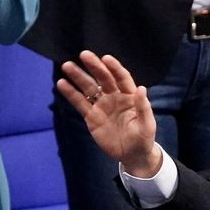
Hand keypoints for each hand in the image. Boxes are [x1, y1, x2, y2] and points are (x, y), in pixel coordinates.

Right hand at [55, 51, 160, 174]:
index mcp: (129, 96)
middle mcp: (114, 96)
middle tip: (83, 55)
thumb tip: (141, 89)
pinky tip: (62, 83)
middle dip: (94, 66)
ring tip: (67, 66)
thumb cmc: (143, 138)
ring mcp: (102, 105)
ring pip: (89, 88)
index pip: (121, 78)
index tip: (105, 58)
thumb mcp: (147, 125)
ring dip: (78, 77)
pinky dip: (71, 93)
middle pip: (103, 78)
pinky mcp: (91, 116)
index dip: (114, 68)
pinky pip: (80, 103)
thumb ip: (143, 107)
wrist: (132, 155)